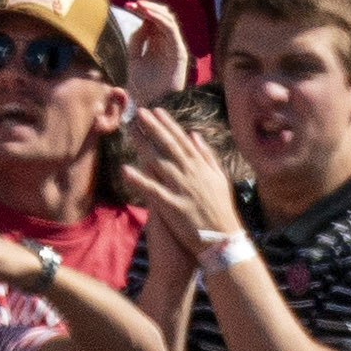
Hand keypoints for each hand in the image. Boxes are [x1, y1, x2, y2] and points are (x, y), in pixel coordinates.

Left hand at [110, 95, 246, 254]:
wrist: (224, 239)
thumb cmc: (221, 209)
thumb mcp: (219, 179)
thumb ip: (207, 156)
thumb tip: (194, 135)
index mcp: (200, 167)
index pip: (181, 141)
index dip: (168, 124)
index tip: (156, 110)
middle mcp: (190, 174)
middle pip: (168, 146)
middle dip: (153, 127)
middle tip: (139, 112)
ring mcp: (181, 189)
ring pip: (159, 163)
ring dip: (143, 145)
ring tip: (130, 130)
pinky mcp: (173, 207)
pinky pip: (153, 191)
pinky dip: (139, 180)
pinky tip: (125, 169)